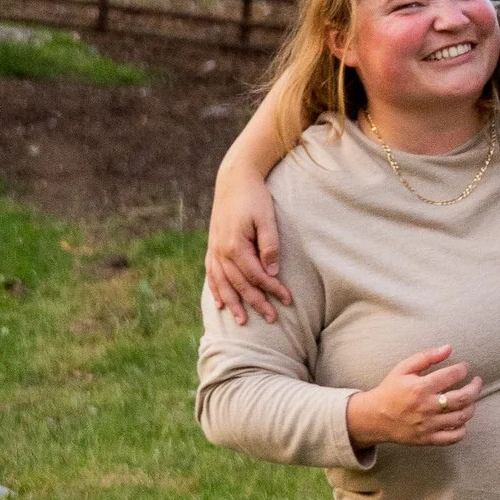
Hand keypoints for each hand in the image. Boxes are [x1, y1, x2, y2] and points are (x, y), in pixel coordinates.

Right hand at [206, 169, 291, 323]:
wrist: (234, 178)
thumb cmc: (254, 197)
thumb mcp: (267, 218)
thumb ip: (269, 246)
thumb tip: (272, 273)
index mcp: (236, 246)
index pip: (257, 276)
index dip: (273, 290)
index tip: (288, 300)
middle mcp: (221, 251)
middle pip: (240, 284)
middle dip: (256, 303)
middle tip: (271, 319)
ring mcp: (214, 249)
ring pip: (222, 283)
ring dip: (233, 303)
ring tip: (242, 321)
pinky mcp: (212, 245)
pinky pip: (212, 273)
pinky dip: (215, 289)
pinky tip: (220, 302)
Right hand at [347, 347, 482, 451]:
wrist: (374, 417)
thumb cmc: (390, 390)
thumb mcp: (403, 368)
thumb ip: (426, 357)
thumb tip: (448, 348)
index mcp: (420, 387)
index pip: (451, 375)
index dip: (463, 369)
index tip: (465, 367)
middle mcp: (426, 407)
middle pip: (462, 398)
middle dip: (475, 388)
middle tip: (477, 382)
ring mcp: (428, 425)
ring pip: (461, 418)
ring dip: (471, 407)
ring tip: (471, 400)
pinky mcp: (428, 439)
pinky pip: (453, 437)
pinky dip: (462, 429)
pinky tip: (462, 420)